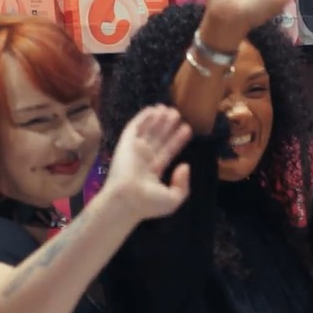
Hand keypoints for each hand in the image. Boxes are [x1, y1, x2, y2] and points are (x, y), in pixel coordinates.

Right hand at [103, 106, 192, 220]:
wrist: (127, 200)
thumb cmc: (149, 203)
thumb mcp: (173, 198)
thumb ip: (183, 184)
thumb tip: (185, 166)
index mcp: (153, 172)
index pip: (167, 152)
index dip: (177, 140)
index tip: (187, 128)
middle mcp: (143, 160)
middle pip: (158, 138)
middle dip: (168, 126)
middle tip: (177, 114)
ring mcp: (134, 151)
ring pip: (148, 131)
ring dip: (158, 119)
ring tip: (170, 109)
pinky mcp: (125, 143)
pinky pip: (135, 127)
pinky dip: (143, 117)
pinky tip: (154, 109)